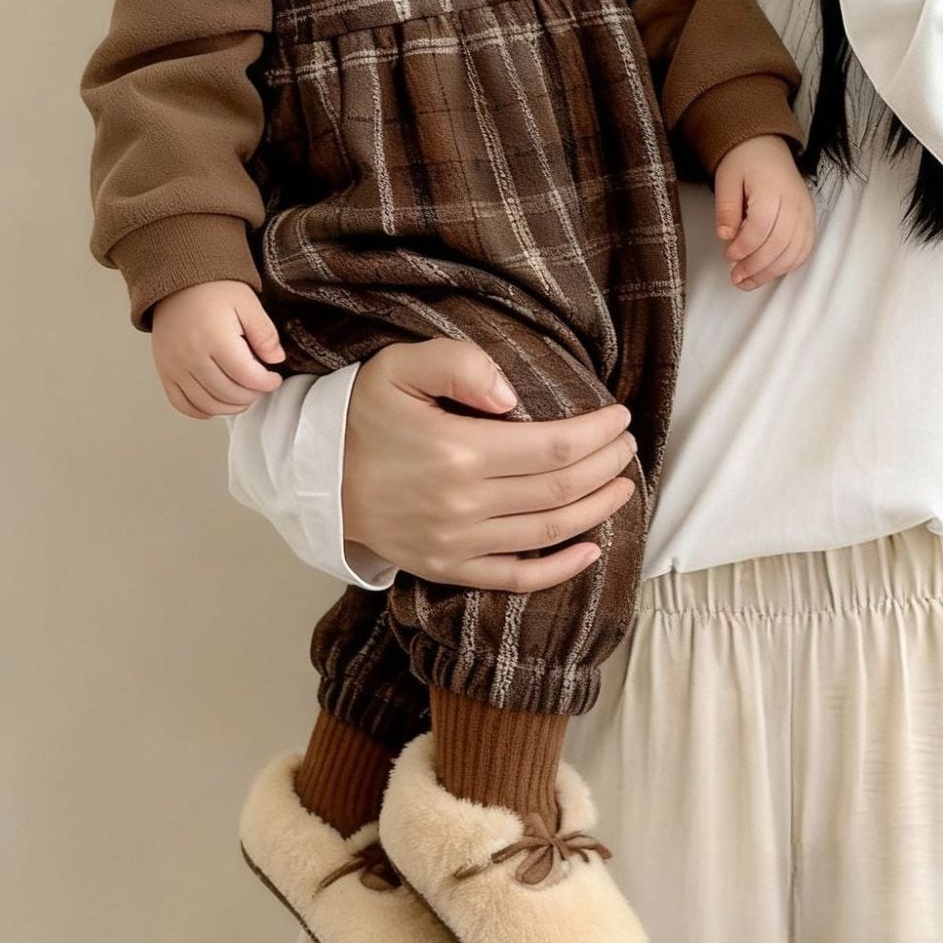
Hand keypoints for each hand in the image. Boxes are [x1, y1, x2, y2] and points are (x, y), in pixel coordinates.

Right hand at [151, 280, 285, 418]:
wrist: (178, 282)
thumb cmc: (214, 288)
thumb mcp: (247, 302)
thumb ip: (264, 333)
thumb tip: (276, 359)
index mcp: (215, 338)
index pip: (246, 375)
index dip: (266, 383)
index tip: (275, 379)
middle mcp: (191, 356)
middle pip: (228, 393)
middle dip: (251, 395)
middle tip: (261, 386)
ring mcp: (174, 367)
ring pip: (207, 403)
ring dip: (231, 406)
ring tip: (244, 395)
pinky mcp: (165, 372)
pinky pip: (182, 404)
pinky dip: (202, 410)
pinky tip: (218, 402)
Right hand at [341, 340, 640, 592]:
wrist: (315, 476)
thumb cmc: (364, 414)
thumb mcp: (400, 367)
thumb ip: (458, 365)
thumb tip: (511, 395)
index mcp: (459, 451)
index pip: (552, 448)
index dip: (596, 435)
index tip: (620, 418)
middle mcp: (463, 505)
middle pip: (559, 490)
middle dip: (605, 467)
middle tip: (627, 446)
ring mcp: (457, 544)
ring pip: (547, 531)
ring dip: (595, 510)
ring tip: (623, 486)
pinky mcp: (448, 569)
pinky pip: (514, 578)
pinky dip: (559, 569)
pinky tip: (590, 550)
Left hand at [713, 133, 816, 291]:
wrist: (767, 147)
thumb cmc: (744, 162)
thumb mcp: (726, 179)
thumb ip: (726, 208)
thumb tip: (725, 236)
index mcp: (773, 189)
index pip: (762, 227)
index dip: (744, 247)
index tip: (728, 255)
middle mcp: (795, 203)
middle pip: (779, 243)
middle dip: (756, 266)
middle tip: (735, 276)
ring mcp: (805, 213)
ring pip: (793, 252)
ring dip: (770, 272)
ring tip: (748, 281)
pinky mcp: (809, 220)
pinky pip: (804, 250)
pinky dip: (787, 265)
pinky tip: (769, 272)